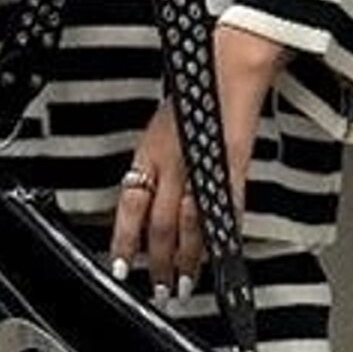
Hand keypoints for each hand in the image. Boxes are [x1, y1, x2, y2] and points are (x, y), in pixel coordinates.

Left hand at [108, 24, 288, 302]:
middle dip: (157, 261)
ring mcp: (202, 166)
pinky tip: (220, 253)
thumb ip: (156, 159)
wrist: (230, 62)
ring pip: (190, 224)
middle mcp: (172, 161)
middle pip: (160, 224)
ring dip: (186, 259)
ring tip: (183, 284)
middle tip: (157, 288)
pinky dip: (221, 235)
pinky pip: (225, 209)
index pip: (130, 204)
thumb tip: (147, 192)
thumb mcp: (164, 123)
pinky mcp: (232, 166)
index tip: (120, 266)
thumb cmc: (197, 88)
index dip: (123, 239)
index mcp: (150, 150)